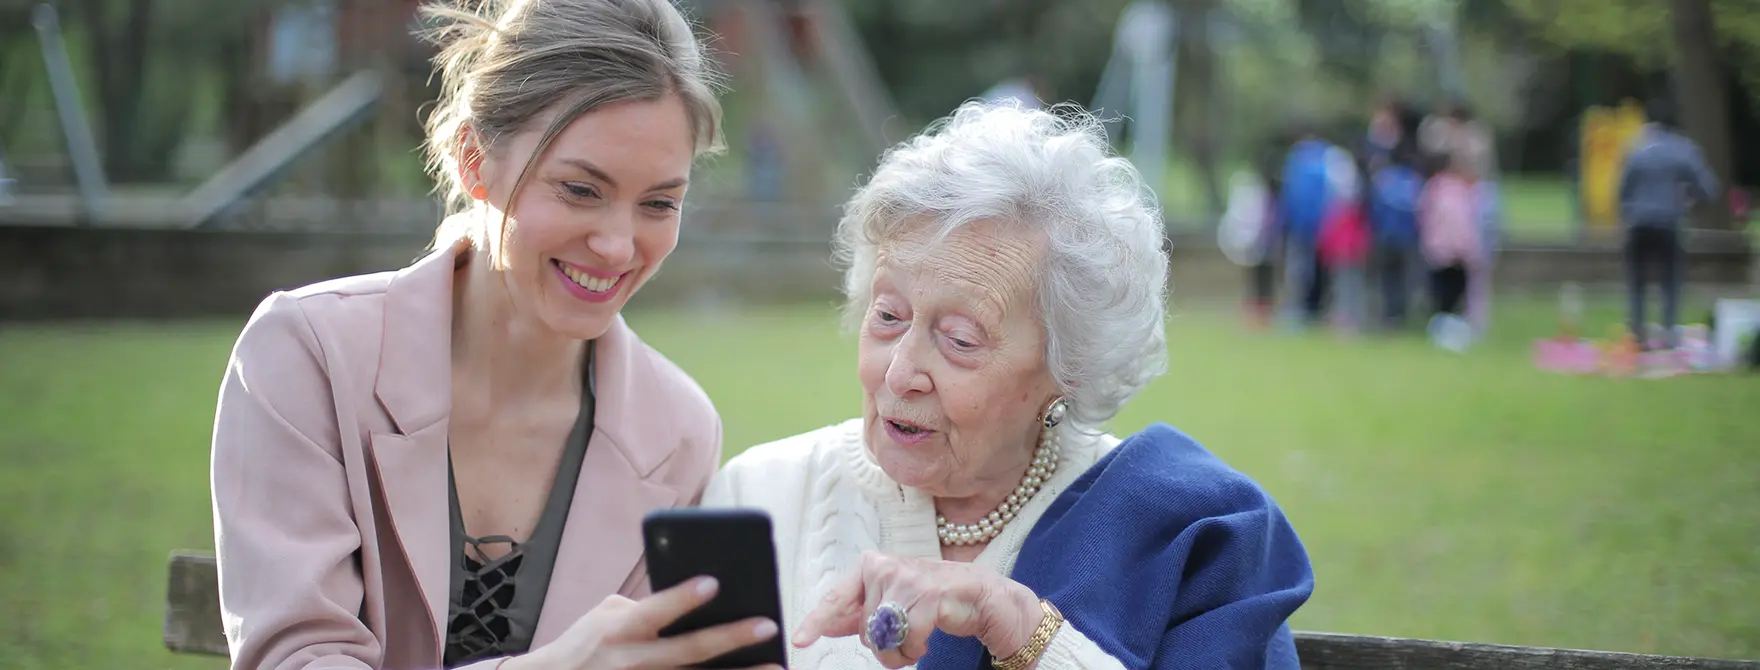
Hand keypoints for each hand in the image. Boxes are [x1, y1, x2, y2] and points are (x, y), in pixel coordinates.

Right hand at [504, 576, 781, 669]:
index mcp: (621, 630)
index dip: (683, 597)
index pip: (655, 610)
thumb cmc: (587, 644)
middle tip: (769, 625)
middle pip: (689, 650)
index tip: (714, 582)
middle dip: (732, 637)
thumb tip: (692, 600)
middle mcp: (633, 660)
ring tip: (776, 664)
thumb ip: (645, 607)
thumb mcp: (606, 617)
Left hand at [793, 551, 1044, 668]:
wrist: (980, 596)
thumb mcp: (891, 604)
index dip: (817, 621)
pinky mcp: (927, 594)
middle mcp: (885, 567)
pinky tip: (926, 641)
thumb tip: (825, 625)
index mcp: (871, 567)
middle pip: (865, 629)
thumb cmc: (933, 598)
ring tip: (915, 641)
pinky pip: (907, 639)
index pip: (837, 598)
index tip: (799, 640)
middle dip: (884, 645)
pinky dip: (915, 650)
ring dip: (900, 651)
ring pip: (883, 637)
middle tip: (904, 639)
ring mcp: (906, 578)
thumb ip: (858, 613)